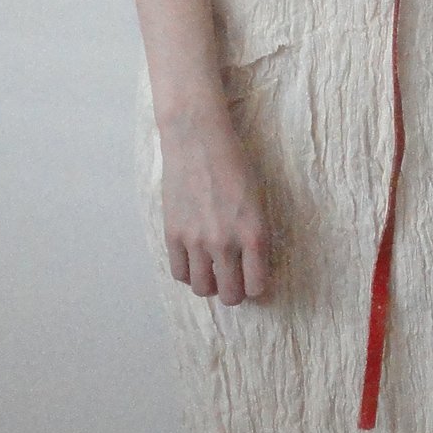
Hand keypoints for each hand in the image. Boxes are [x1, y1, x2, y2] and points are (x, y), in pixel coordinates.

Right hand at [157, 104, 272, 302]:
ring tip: (212, 271)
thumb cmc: (234, 163)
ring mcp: (197, 240)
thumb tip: (251, 266)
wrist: (197, 138)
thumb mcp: (258, 200)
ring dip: (210, 285)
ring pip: (203, 289)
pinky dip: (188, 272)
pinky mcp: (173, 234)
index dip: (255, 287)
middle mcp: (226, 243)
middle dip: (233, 292)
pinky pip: (179, 273)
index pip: (257, 286)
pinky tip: (193, 260)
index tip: (252, 279)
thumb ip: (256, 235)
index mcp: (254, 234)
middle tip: (232, 280)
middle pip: (230, 295)